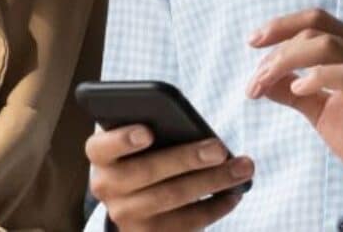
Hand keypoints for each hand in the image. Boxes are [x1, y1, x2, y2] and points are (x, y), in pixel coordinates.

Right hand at [85, 125, 252, 230]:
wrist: (132, 198)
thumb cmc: (141, 151)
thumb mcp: (135, 136)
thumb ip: (148, 124)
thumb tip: (185, 120)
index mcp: (100, 155)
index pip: (102, 146)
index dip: (123, 139)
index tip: (148, 131)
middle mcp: (106, 187)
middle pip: (148, 172)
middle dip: (187, 158)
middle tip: (220, 148)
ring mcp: (127, 216)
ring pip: (172, 197)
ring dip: (212, 182)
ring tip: (242, 167)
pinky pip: (186, 223)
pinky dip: (214, 207)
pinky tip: (234, 193)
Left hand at [245, 8, 342, 214]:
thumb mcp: (322, 112)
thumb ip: (295, 92)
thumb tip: (262, 78)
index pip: (316, 20)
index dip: (281, 25)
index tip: (253, 42)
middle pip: (315, 27)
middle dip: (276, 49)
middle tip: (255, 79)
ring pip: (325, 44)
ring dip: (285, 61)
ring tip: (265, 84)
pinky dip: (314, 77)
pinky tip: (298, 91)